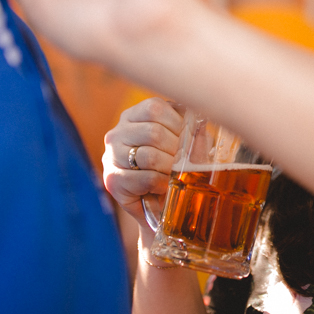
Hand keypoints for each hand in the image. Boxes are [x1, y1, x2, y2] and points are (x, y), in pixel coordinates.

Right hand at [102, 98, 184, 231]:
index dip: (177, 122)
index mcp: (133, 116)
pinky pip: (145, 178)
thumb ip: (192, 131)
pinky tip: (166, 186)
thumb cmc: (171, 167)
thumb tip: (203, 121)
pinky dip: (162, 183)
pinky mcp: (113, 180)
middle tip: (186, 161)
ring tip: (177, 174)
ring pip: (149, 156)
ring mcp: (111, 156)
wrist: (157, 205)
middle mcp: (117, 132)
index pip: (155, 108)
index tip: (190, 138)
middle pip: (153, 132)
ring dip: (170, 167)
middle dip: (177, 149)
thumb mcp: (183, 144)